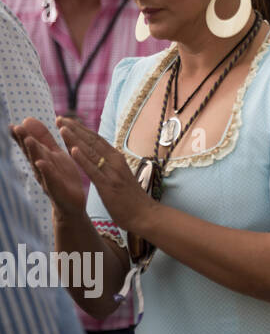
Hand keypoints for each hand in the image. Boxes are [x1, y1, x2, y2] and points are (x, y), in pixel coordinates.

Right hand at [11, 118, 85, 217]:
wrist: (72, 202)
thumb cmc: (62, 175)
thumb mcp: (53, 153)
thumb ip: (43, 138)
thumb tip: (27, 119)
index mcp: (41, 158)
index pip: (29, 145)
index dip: (21, 135)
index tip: (12, 124)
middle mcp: (40, 168)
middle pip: (31, 152)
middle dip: (24, 140)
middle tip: (16, 128)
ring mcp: (47, 178)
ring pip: (39, 163)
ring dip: (33, 152)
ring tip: (28, 140)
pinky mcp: (56, 187)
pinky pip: (50, 178)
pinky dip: (46, 170)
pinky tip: (41, 163)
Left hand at [52, 115, 155, 235]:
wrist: (146, 215)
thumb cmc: (132, 198)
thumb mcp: (121, 176)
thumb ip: (112, 165)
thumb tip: (102, 156)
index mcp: (118, 159)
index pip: (97, 140)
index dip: (82, 129)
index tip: (68, 121)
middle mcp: (116, 162)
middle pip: (93, 141)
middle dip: (75, 129)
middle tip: (59, 118)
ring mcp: (112, 173)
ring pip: (91, 153)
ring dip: (75, 139)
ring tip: (62, 128)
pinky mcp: (108, 186)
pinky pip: (93, 170)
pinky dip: (82, 159)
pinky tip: (72, 150)